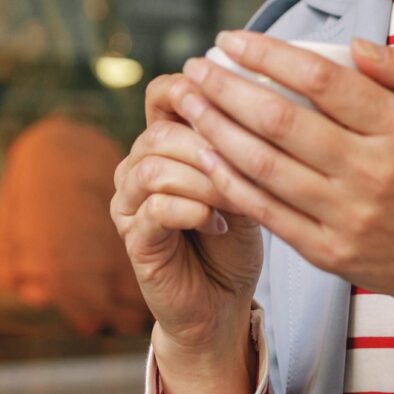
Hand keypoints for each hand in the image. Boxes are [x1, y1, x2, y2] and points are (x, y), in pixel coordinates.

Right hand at [112, 75, 264, 358]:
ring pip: (154, 168)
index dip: (190, 88)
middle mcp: (138, 168)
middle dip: (210, 145)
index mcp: (165, 145)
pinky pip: (155, 209)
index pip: (162, 95)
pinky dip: (193, 212)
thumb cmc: (235, 241)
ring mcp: (130, 204)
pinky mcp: (134, 239)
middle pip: (161, 133)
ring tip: (236, 199)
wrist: (222, 305)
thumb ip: (241, 146)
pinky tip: (218, 224)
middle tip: (249, 168)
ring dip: (203, 180)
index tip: (228, 99)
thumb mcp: (247, 183)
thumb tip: (263, 101)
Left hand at [174, 31, 393, 345]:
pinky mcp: (326, 250)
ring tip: (189, 103)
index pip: (323, 80)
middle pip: (281, 120)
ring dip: (217, 129)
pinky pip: (266, 210)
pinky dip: (229, 180)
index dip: (269, 55)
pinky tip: (205, 153)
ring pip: (264, 164)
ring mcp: (346, 215)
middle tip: (195, 67)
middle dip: (227, 88)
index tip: (231, 40)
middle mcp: (371, 171)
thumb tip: (354, 45)